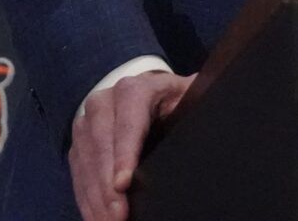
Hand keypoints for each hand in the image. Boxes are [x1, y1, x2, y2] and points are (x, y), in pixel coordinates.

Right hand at [70, 70, 193, 220]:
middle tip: (117, 215)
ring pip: (86, 161)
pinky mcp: (78, 143)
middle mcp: (104, 103)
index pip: (128, 122)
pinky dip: (86, 198)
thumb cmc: (171, 100)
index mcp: (135, 89)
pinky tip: (96, 218)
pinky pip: (77, 173)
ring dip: (95, 196)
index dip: (124, 153)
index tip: (124, 183)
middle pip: (101, 145)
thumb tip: (219, 111)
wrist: (142, 92)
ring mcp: (87, 123)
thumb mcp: (187, 95)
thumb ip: (199, 100)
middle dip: (107, 184)